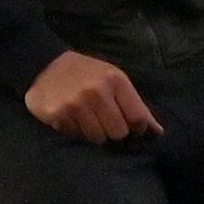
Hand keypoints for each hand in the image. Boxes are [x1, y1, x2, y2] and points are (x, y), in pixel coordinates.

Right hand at [25, 48, 160, 144]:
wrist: (45, 65)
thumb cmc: (86, 74)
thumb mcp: (114, 79)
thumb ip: (136, 105)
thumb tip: (158, 132)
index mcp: (114, 80)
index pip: (137, 118)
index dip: (137, 129)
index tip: (131, 128)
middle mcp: (96, 92)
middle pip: (118, 132)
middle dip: (114, 131)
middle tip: (104, 121)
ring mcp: (75, 104)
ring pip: (97, 139)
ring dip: (94, 133)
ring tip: (87, 119)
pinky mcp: (57, 115)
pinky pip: (76, 137)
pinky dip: (76, 132)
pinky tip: (72, 118)